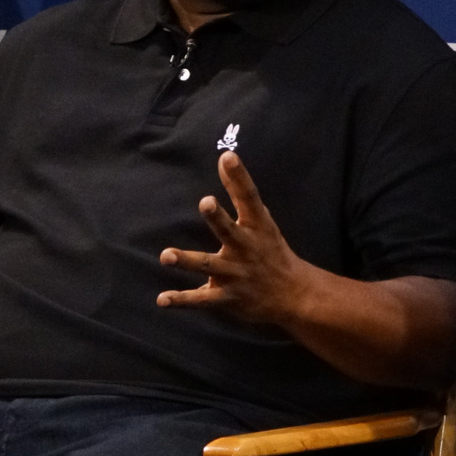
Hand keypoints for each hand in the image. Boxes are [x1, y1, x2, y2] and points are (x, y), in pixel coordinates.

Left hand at [157, 151, 314, 323]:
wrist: (293, 295)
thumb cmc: (270, 249)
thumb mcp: (261, 219)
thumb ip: (239, 190)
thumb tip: (225, 156)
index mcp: (256, 226)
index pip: (249, 197)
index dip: (239, 176)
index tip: (228, 156)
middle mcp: (245, 247)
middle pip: (229, 230)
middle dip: (217, 217)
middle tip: (205, 202)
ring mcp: (236, 273)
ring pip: (208, 265)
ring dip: (187, 260)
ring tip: (166, 256)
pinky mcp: (227, 296)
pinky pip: (202, 299)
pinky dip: (182, 300)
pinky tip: (162, 299)